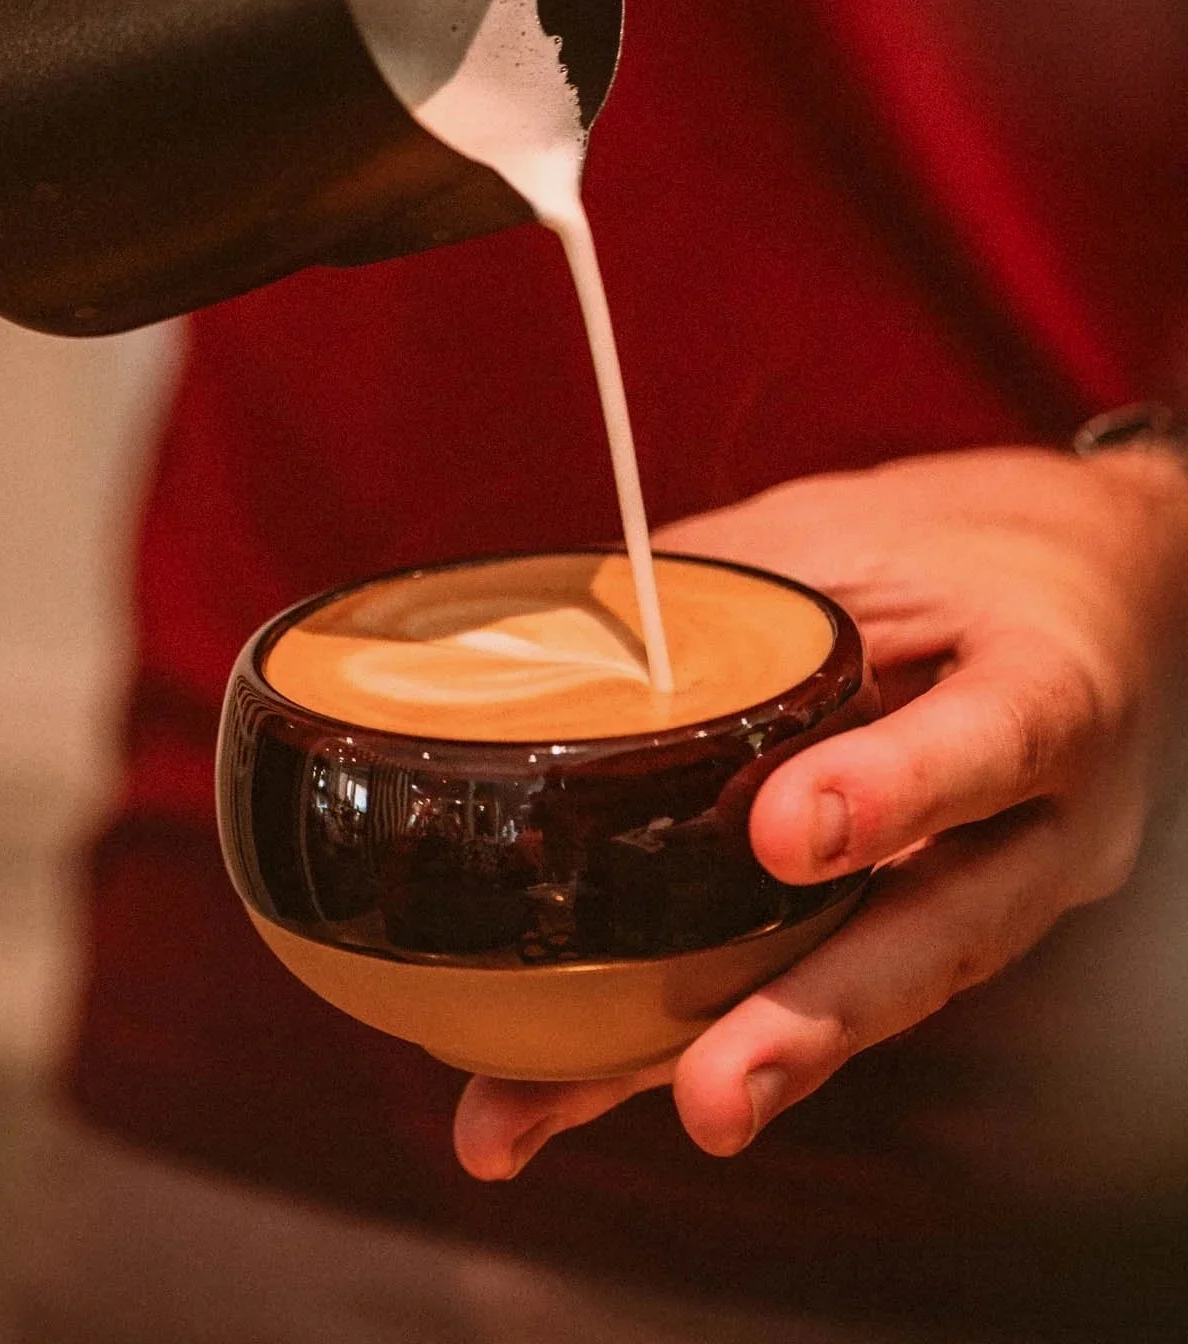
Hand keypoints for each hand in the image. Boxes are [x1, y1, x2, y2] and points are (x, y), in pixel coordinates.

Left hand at [455, 444, 1187, 1177]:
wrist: (1085, 588)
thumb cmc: (963, 550)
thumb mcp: (866, 530)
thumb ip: (740, 580)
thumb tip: (561, 612)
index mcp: (1046, 689)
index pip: (986, 744)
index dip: (891, 792)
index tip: (782, 837)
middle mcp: (1042, 826)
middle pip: (939, 937)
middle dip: (811, 1023)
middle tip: (709, 1095)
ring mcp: (997, 898)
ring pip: (876, 994)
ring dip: (735, 1062)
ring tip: (577, 1116)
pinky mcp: (929, 935)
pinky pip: (827, 991)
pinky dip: (709, 1037)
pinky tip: (579, 1086)